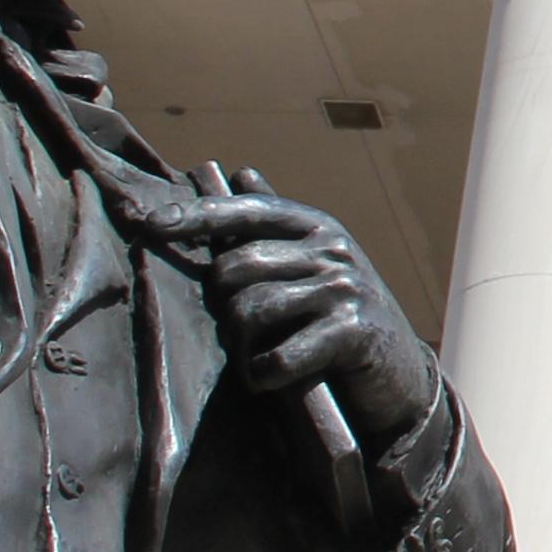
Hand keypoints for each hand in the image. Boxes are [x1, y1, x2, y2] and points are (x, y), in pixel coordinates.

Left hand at [126, 168, 440, 459]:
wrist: (402, 372)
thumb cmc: (343, 316)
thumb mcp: (314, 261)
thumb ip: (275, 224)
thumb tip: (239, 171)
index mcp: (315, 225)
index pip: (244, 211)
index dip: (194, 216)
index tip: (148, 223)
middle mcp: (331, 248)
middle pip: (236, 268)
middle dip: (224, 307)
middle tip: (240, 334)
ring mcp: (343, 289)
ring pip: (251, 311)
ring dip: (241, 345)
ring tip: (254, 358)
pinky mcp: (353, 333)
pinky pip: (280, 355)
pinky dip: (263, 374)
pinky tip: (268, 379)